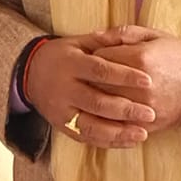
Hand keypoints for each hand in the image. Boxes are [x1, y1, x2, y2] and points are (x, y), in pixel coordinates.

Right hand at [25, 31, 155, 148]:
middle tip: (150, 113)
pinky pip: (86, 138)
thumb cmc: (62, 55)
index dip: (125, 76)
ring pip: (91, 126)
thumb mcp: (78, 42)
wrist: (30, 74)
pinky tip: (128, 141)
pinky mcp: (61, 126)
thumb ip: (102, 41)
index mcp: (71, 64)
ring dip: (119, 132)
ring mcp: (61, 111)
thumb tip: (126, 38)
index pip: (100, 71)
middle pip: (97, 102)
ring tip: (143, 133)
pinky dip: (108, 142)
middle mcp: (64, 89)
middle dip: (126, 110)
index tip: (148, 80)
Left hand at [95, 26, 180, 132]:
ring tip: (92, 93)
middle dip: (89, 79)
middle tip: (85, 76)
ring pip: (104, 107)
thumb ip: (123, 33)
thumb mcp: (154, 35)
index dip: (91, 57)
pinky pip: (118, 125)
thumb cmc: (178, 55)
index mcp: (140, 58)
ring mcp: (144, 107)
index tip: (91, 57)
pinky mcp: (148, 124)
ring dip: (95, 100)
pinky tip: (103, 112)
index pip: (99, 58)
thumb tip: (95, 36)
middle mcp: (140, 85)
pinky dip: (108, 119)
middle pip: (97, 84)